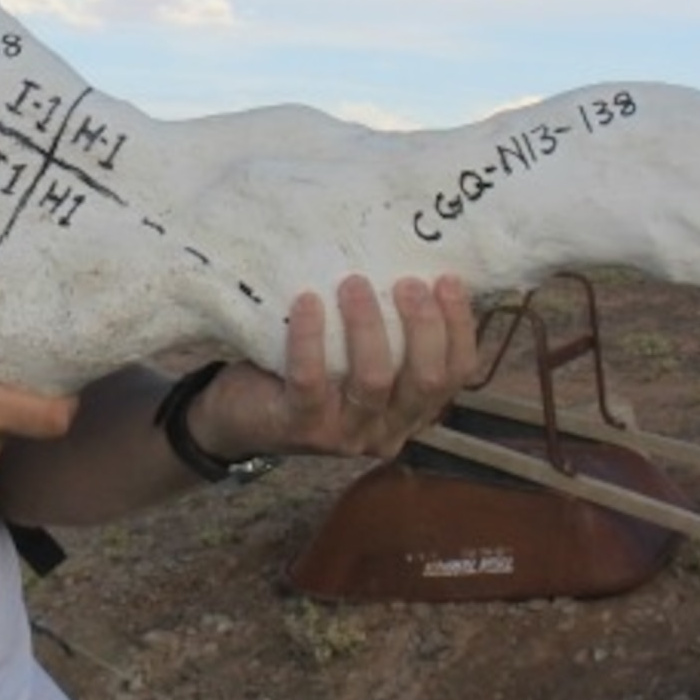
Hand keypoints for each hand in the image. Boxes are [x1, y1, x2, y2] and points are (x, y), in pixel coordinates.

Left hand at [194, 273, 476, 463]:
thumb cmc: (310, 372)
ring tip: (353, 284)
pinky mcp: (301, 428)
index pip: (457, 374)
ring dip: (367, 326)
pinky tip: (307, 303)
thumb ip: (389, 333)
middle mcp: (387, 430)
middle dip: (423, 326)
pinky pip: (312, 381)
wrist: (239, 417)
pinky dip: (310, 338)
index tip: (447, 280)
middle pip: (427, 380)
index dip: (459, 327)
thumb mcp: (356, 356)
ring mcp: (345, 435)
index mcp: (411, 411)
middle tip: (407, 282)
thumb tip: (416, 264)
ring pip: (374, 381)